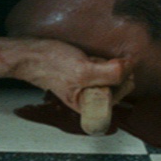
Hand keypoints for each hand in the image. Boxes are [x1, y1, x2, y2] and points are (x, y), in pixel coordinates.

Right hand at [12, 38, 133, 112]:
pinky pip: (100, 68)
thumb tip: (131, 67)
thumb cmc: (49, 64)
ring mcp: (85, 87)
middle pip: (117, 83)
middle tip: (93, 63)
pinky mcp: (82, 76)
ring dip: (104, 62)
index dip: (121, 79)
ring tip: (87, 59)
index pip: (121, 94)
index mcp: (89, 107)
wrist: (29, 53)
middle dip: (111, 69)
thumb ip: (111, 73)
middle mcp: (89, 99)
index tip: (111, 68)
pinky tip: (87, 57)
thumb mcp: (84, 70)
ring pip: (110, 74)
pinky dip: (98, 59)